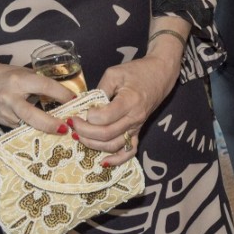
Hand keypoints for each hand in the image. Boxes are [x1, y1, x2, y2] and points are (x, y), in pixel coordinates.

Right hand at [0, 56, 76, 133]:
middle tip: (65, 128)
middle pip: (31, 115)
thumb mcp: (26, 74)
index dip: (62, 94)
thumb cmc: (9, 76)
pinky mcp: (4, 123)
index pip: (44, 86)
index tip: (75, 100)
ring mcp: (6, 113)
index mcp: (19, 81)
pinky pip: (22, 129)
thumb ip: (41, 84)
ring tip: (62, 133)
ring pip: (27, 126)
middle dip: (49, 123)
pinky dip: (36, 131)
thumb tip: (66, 94)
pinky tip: (48, 134)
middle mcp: (10, 98)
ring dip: (44, 131)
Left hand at [67, 51, 181, 167]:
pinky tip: (103, 162)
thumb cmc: (137, 71)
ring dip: (93, 144)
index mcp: (129, 101)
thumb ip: (100, 89)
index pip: (104, 118)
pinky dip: (117, 160)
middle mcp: (134, 117)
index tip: (80, 110)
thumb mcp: (115, 73)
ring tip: (79, 136)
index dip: (88, 117)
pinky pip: (129, 151)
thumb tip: (84, 106)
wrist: (160, 74)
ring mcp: (137, 127)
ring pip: (113, 145)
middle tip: (73, 124)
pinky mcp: (138, 131)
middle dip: (84, 132)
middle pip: (106, 134)